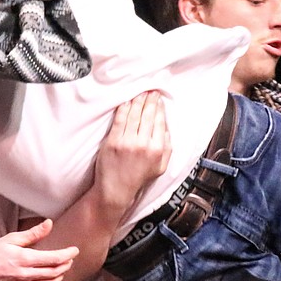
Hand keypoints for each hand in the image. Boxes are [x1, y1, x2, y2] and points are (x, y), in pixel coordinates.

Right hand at [0, 219, 78, 280]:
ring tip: (61, 269)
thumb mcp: (11, 239)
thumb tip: (49, 224)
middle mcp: (24, 276)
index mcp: (24, 259)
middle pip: (54, 273)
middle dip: (66, 265)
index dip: (68, 254)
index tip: (74, 250)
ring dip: (59, 277)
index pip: (54, 259)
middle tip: (69, 259)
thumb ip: (33, 234)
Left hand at [94, 91, 170, 210]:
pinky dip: (124, 108)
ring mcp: (127, 142)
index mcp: (157, 149)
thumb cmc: (138, 178)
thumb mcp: (161, 166)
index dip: (158, 107)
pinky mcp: (113, 141)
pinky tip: (126, 101)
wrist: (116, 190)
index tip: (158, 98)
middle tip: (150, 91)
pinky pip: (120, 119)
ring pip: (134, 114)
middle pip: (147, 114)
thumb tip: (165, 128)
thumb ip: (167, 147)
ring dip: (137, 100)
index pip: (159, 121)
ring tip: (140, 93)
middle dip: (149, 99)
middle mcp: (143, 144)